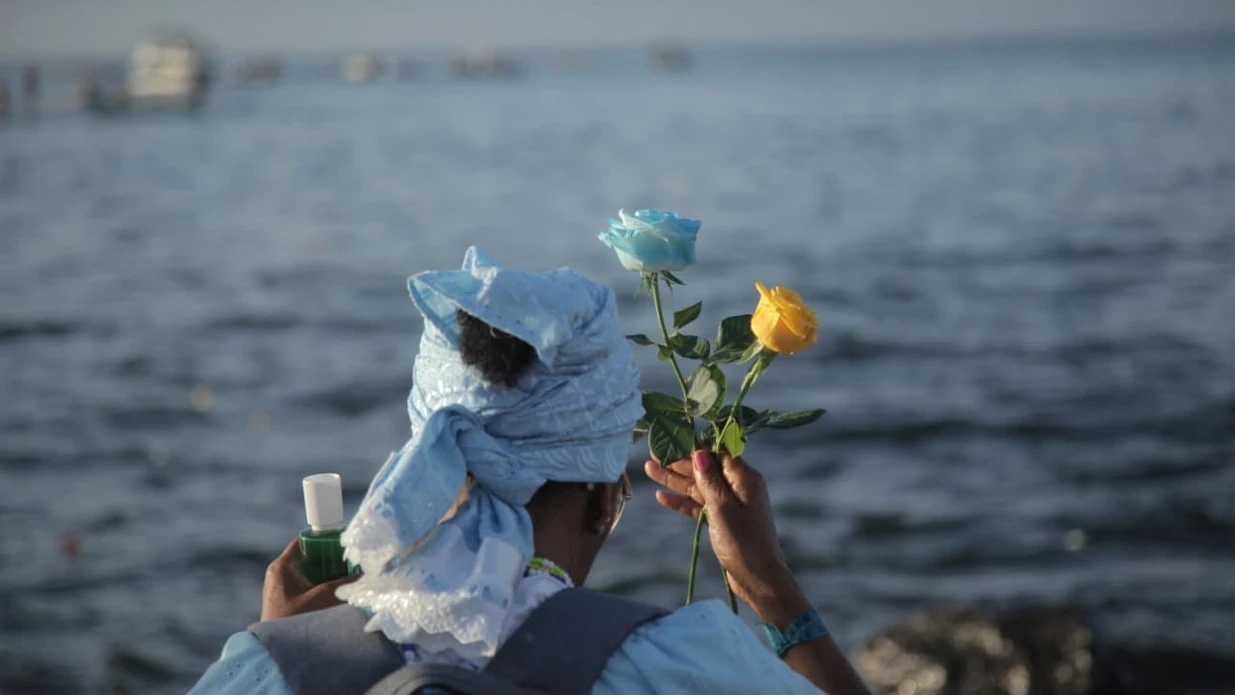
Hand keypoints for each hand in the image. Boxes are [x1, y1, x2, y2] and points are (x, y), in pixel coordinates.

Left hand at [261, 538, 359, 621]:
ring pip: (308, 570)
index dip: (323, 538)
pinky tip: (334, 588)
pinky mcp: (286, 597)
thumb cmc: (292, 619)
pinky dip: (319, 582)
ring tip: (346, 571)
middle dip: (329, 557)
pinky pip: (305, 582)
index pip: (304, 541)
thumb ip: (342, 585)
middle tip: (349, 557)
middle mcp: (279, 572)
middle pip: (308, 556)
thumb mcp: (320, 598)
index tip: (342, 540)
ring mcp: (281, 585)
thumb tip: (364, 575)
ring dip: (326, 571)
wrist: (273, 648)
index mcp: (281, 566)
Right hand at [644, 450, 808, 626]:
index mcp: (744, 479)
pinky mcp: (721, 521)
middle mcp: (737, 487)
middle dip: (679, 461)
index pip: (717, 453)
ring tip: (649, 468)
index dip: (694, 445)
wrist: (758, 579)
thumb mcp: (723, 508)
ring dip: (674, 480)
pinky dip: (681, 501)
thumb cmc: (744, 543)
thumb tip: (700, 452)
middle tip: (653, 451)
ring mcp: (729, 504)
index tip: (673, 436)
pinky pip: (698, 505)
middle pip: (704, 468)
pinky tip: (661, 496)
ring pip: (698, 487)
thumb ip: (710, 480)